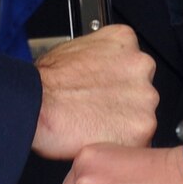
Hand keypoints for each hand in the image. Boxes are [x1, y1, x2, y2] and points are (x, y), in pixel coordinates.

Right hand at [32, 24, 157, 160]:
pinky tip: (101, 135)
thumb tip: (98, 67)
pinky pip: (139, 139)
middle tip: (99, 109)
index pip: (133, 63)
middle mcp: (140, 64)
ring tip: (96, 124)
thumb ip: (98, 57)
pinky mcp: (142, 125)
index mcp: (124, 41)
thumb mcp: (73, 49)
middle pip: (141, 88)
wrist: (37, 104)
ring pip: (142, 115)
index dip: (117, 81)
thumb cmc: (47, 82)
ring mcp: (145, 95)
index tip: (107, 90)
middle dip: (123, 102)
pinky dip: (122, 142)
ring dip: (124, 123)